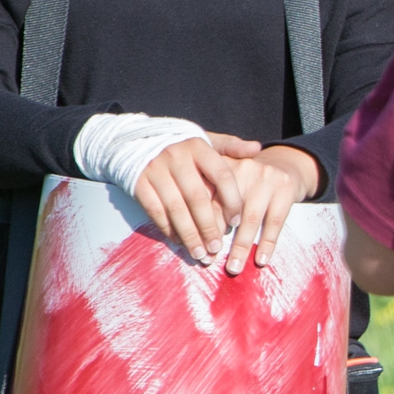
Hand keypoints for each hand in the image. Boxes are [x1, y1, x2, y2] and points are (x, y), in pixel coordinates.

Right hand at [134, 134, 244, 260]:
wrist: (136, 140)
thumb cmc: (182, 146)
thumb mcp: (207, 139)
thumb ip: (231, 146)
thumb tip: (257, 148)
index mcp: (198, 147)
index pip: (222, 176)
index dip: (231, 201)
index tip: (237, 222)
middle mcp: (176, 158)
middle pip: (197, 198)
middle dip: (209, 226)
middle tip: (218, 248)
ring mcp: (155, 171)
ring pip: (175, 209)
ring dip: (189, 234)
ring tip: (201, 254)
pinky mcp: (138, 183)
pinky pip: (155, 211)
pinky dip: (168, 229)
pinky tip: (180, 242)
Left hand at [207, 135, 320, 273]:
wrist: (286, 165)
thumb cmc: (246, 182)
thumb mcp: (225, 181)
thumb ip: (207, 200)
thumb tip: (191, 239)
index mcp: (218, 166)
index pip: (204, 199)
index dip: (199, 227)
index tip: (197, 250)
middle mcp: (241, 167)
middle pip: (225, 209)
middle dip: (216, 239)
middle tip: (209, 262)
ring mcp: (265, 177)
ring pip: (249, 219)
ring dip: (241, 247)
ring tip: (234, 268)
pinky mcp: (285, 187)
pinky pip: (274, 222)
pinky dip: (267, 243)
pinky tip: (261, 260)